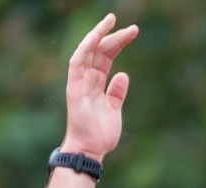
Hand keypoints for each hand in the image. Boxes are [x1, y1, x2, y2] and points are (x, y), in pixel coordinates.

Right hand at [61, 14, 139, 159]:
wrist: (91, 150)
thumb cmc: (100, 134)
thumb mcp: (114, 109)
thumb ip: (117, 92)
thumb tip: (123, 74)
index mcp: (96, 84)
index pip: (106, 57)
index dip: (117, 43)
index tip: (131, 32)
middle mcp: (86, 79)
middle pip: (100, 51)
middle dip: (114, 36)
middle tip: (132, 27)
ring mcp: (79, 82)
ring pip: (88, 52)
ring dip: (98, 35)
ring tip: (111, 21)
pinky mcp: (74, 87)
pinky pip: (77, 62)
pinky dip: (85, 48)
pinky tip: (96, 36)